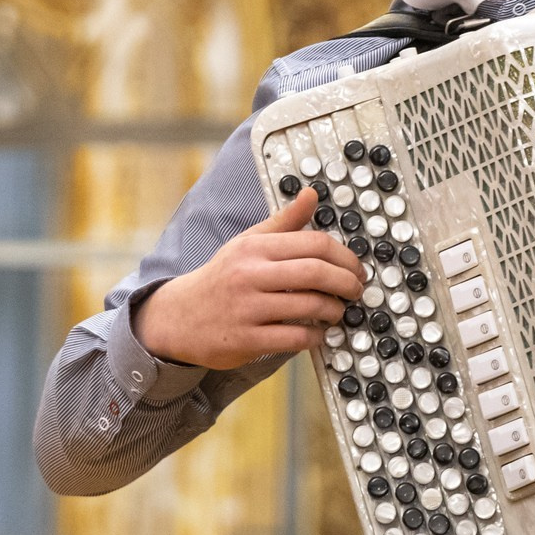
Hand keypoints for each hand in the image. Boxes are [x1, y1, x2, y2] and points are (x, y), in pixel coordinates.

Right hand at [134, 188, 366, 371]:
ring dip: (334, 311)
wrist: (177, 317)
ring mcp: (247, 308)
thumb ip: (284, 222)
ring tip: (338, 311)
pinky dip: (315, 336)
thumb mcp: (248, 243)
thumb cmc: (222, 277)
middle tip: (357, 290)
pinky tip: (318, 332)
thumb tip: (312, 194)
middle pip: (316, 273)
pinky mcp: (246, 340)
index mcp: (255, 248)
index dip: (345, 257)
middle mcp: (250, 275)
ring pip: (309, 306)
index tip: (356, 268)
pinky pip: (295, 338)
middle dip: (347, 283)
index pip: (314, 243)